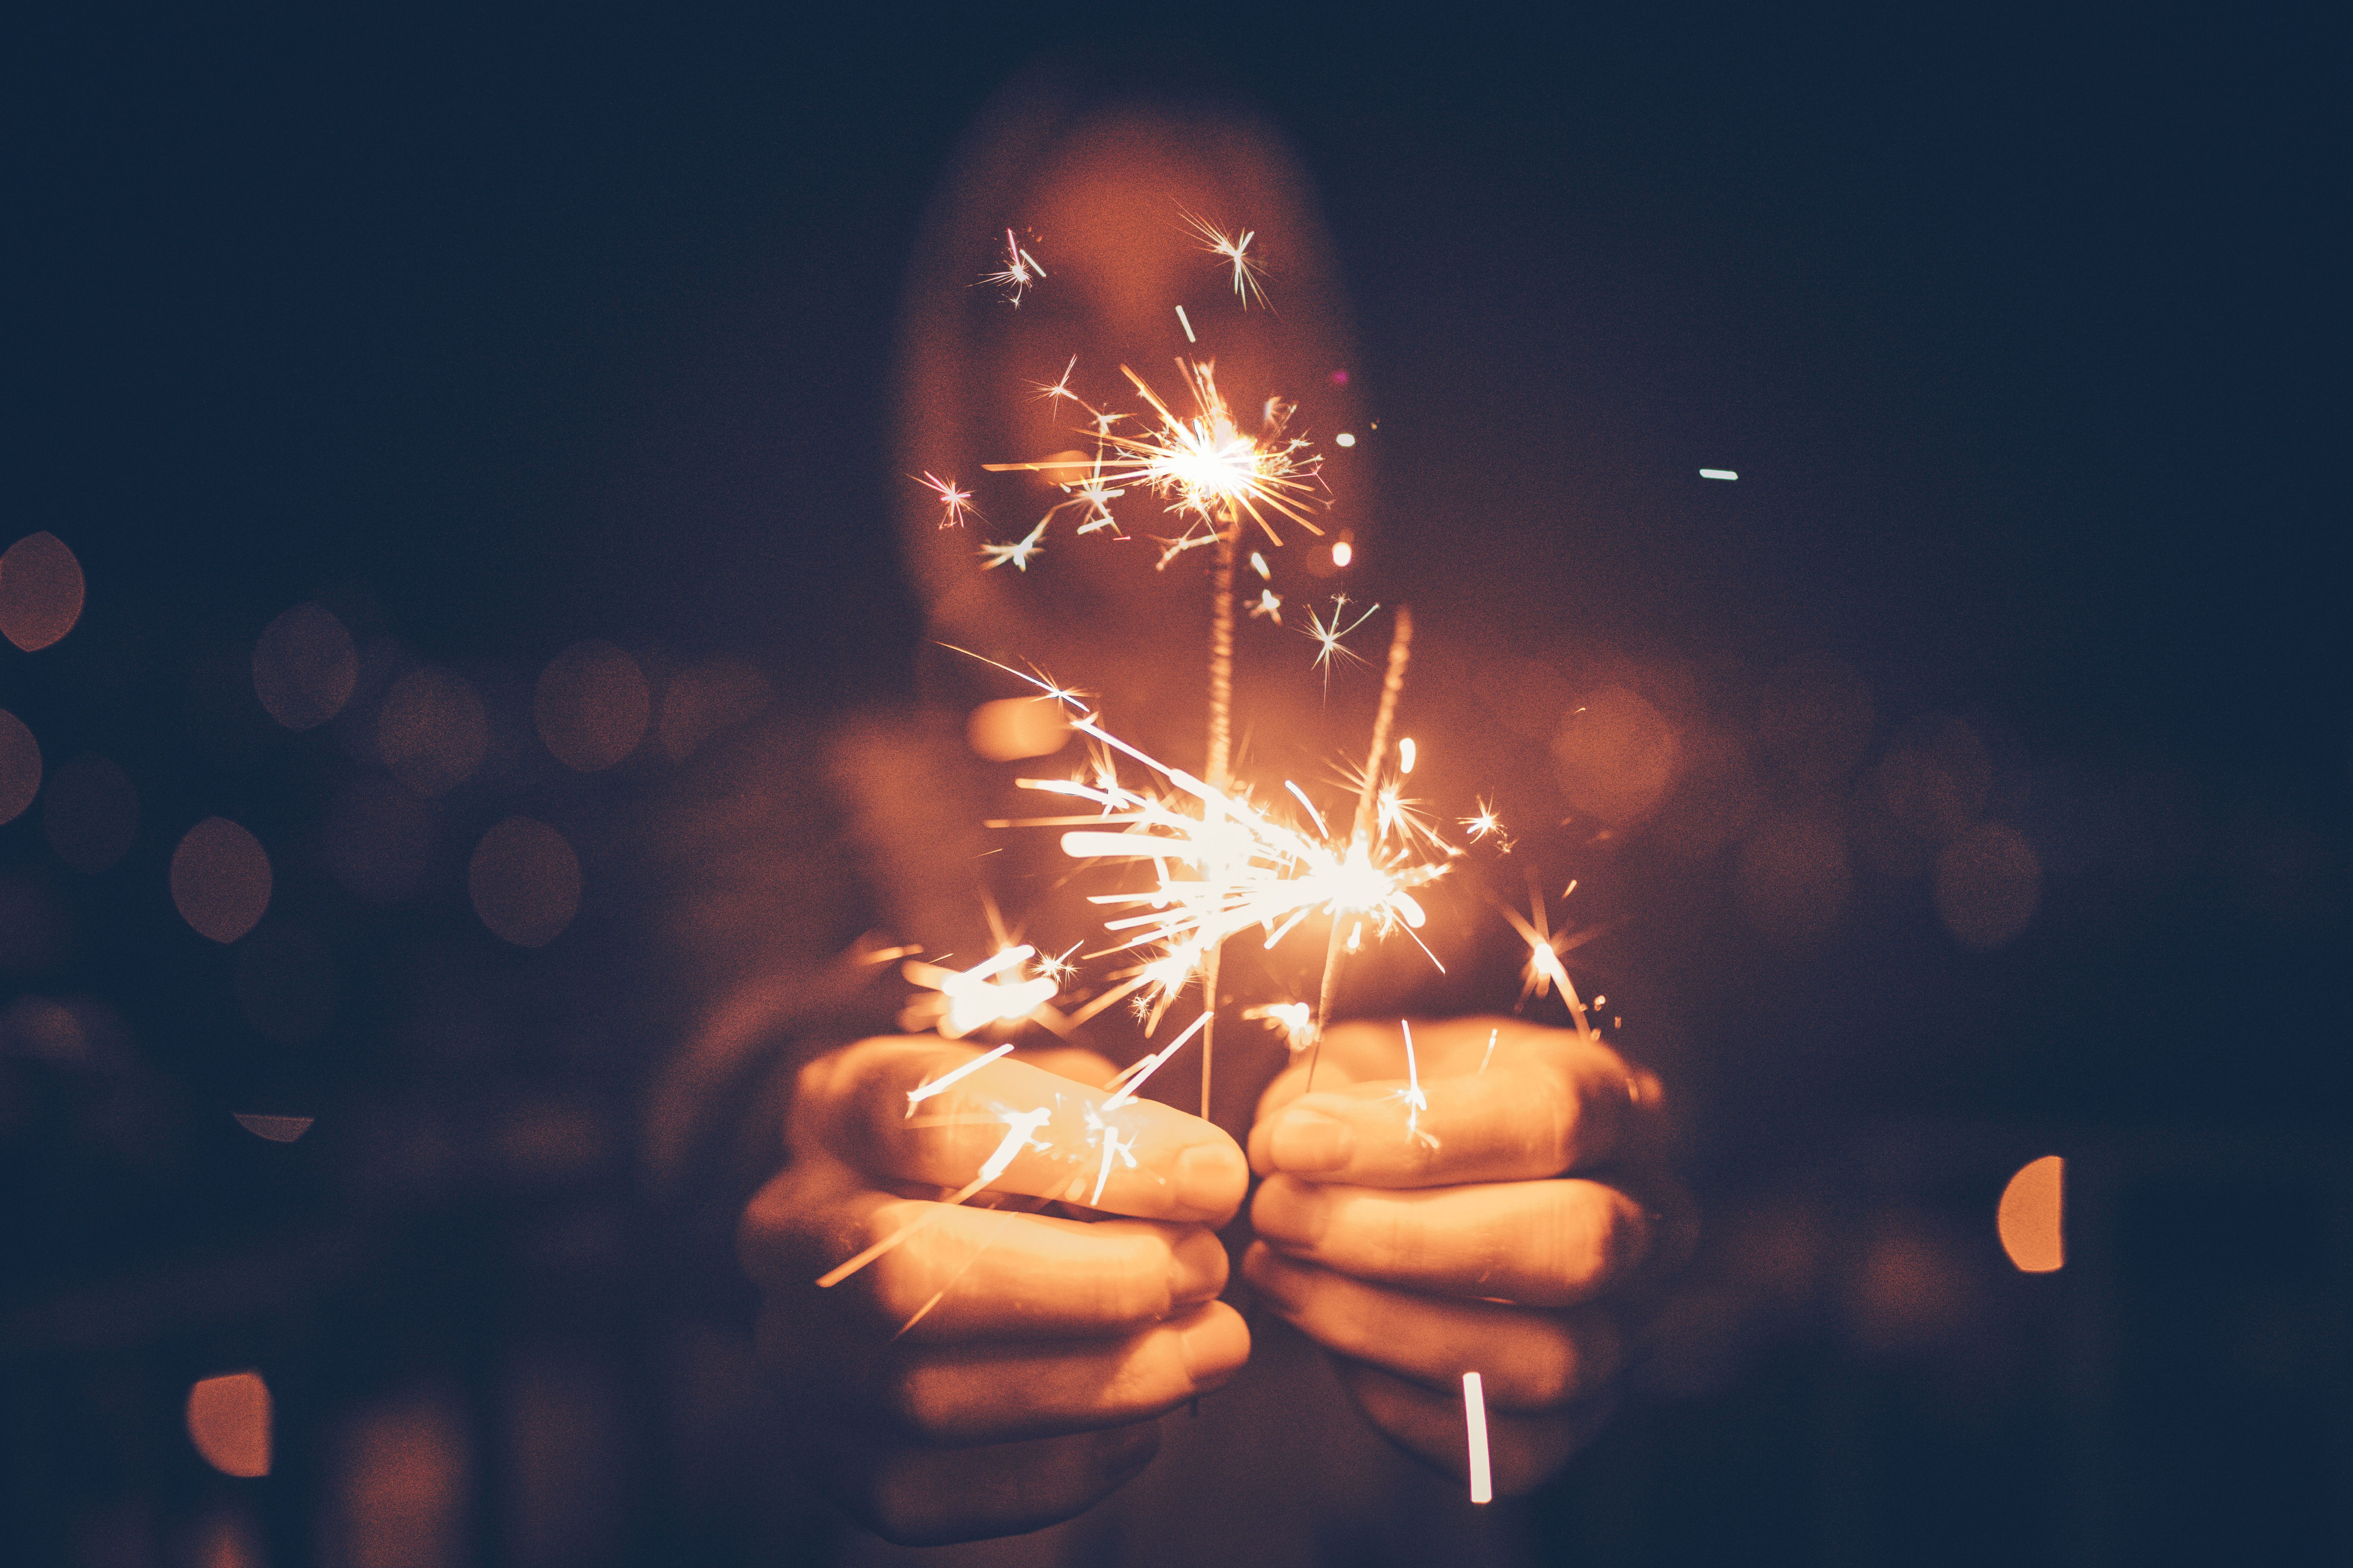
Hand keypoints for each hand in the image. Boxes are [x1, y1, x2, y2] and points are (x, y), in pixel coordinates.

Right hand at [739, 1037, 1251, 1544]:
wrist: (886, 1222)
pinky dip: (1056, 1471)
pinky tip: (1142, 1427)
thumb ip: (1104, 1116)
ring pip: (924, 1398)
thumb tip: (1198, 1178)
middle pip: (909, 1271)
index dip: (1087, 1151)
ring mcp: (794, 1350)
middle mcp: (788, 1229)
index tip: (1212, 1176)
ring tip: (1211, 1347)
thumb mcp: (1037, 1086)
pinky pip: (924, 1494)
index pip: (932, 1118)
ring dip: (1100, 1382)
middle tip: (1205, 1270)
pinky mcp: (824, 1452)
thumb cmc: (994, 1146)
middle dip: (1089, 1284)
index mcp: (836, 1106)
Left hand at [1244, 1018, 1692, 1495]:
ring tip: (1278, 1274)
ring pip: (1546, 1358)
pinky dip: (1403, 1403)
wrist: (1452, 1182)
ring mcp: (1631, 1331)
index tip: (1294, 1141)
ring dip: (1386, 1324)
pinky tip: (1324, 1342)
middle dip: (1402, 1239)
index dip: (1414, 1136)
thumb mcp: (1382, 1056)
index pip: (1552, 1118)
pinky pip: (1511, 1448)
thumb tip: (1288, 1145)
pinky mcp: (1583, 1421)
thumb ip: (1341, 1086)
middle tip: (1280, 1213)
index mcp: (1618, 1105)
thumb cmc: (1413, 1108)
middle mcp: (1652, 1221)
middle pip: (1570, 1243)